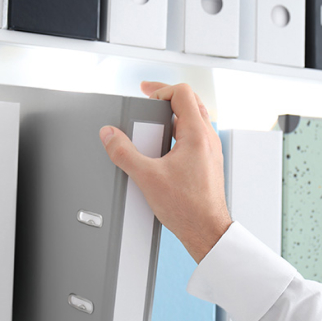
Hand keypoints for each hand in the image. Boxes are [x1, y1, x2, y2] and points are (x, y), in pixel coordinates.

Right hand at [99, 82, 231, 263]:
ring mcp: (211, 150)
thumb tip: (110, 136)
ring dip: (174, 114)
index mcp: (197, 134)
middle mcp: (208, 138)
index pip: (182, 93)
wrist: (207, 231)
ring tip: (154, 123)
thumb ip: (124, 153)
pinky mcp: (209, 162)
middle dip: (167, 97)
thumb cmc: (189, 208)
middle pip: (190, 101)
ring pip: (195, 119)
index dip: (160, 89)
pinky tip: (164, 147)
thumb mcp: (147, 177)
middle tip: (149, 100)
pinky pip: (196, 136)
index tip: (146, 95)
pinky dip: (180, 132)